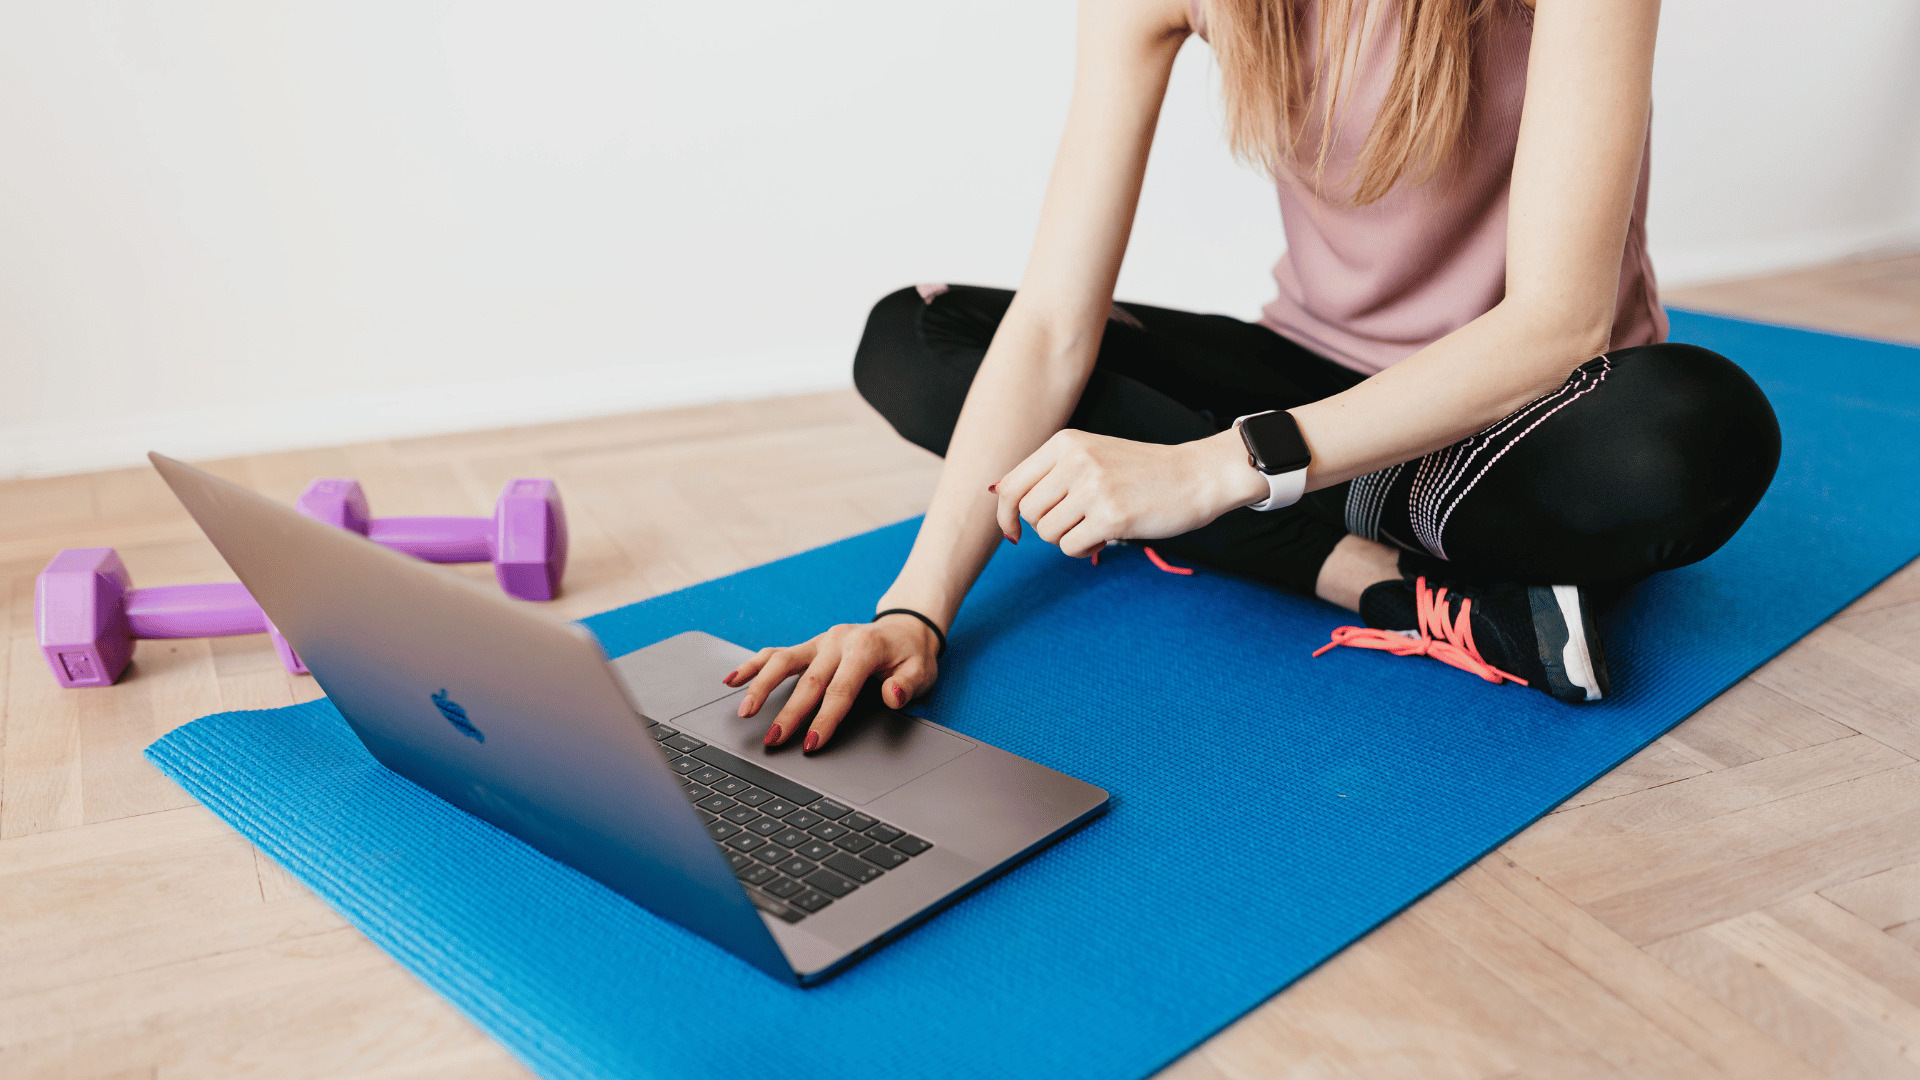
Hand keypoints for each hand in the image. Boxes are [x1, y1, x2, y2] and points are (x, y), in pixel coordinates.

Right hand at [722, 614, 940, 751]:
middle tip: (774, 740)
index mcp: (865, 648)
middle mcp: (837, 641)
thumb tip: (893, 695)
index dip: (825, 718)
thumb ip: (907, 684)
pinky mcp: (809, 645)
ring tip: (744, 712)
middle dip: (789, 713)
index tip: (812, 743)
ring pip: (783, 661)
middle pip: (808, 680)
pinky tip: (733, 680)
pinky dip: (753, 665)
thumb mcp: (921, 671)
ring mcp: (820, 641)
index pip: (841, 689)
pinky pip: (776, 653)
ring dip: (761, 687)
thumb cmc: (910, 655)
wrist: (904, 629)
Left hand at [992, 428, 1264, 557]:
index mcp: (1065, 442)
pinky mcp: (1110, 517)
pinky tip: (1106, 536)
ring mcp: (1092, 488)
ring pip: (1047, 533)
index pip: (1011, 485)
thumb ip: (1050, 472)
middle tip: (1076, 522)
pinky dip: (1085, 549)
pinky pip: (1071, 547)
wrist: (1196, 476)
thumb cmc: (1141, 472)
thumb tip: (999, 496)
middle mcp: (1074, 460)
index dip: (1004, 514)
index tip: (1013, 532)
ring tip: (1095, 526)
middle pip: (1027, 513)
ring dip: (1067, 538)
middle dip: (1046, 527)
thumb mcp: (1092, 455)